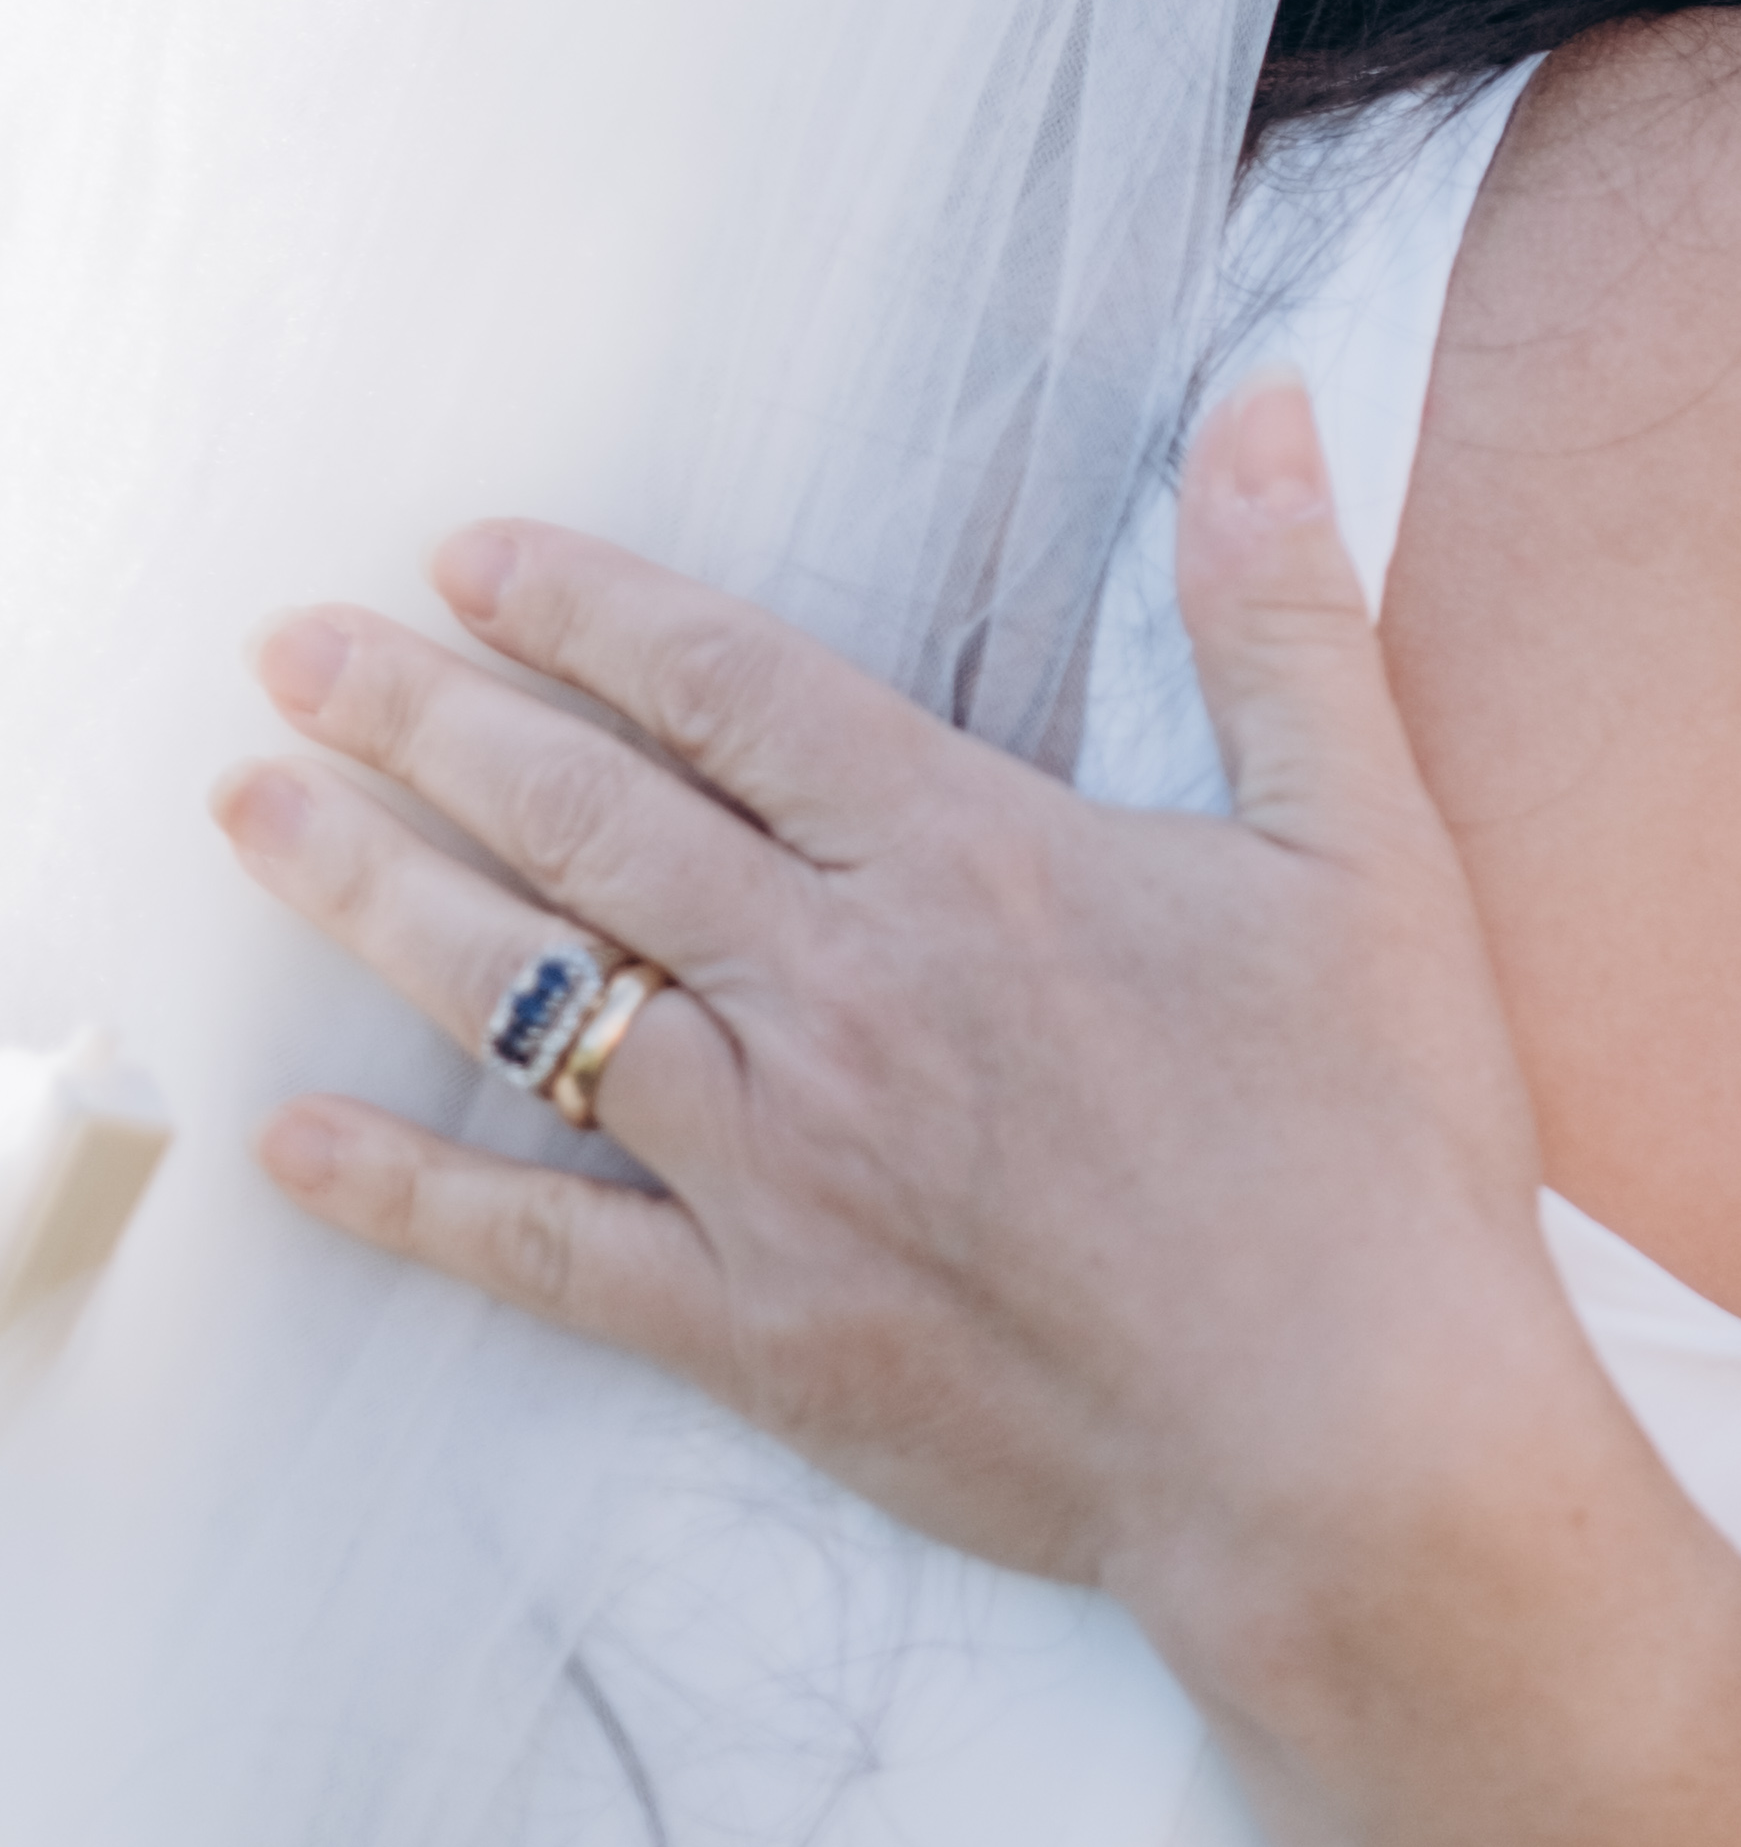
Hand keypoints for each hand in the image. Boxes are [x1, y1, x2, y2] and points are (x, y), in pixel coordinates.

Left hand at [211, 386, 1585, 1688]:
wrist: (1352, 1440)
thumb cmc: (1376, 1148)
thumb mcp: (1366, 845)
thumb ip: (1282, 615)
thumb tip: (1271, 407)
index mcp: (966, 860)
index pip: (725, 690)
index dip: (585, 610)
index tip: (468, 561)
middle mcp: (836, 991)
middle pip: (581, 819)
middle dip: (418, 718)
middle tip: (292, 653)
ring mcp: (776, 1164)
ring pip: (527, 1000)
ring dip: (374, 896)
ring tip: (258, 818)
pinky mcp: (755, 1327)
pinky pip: (537, 1250)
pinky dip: (403, 1195)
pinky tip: (296, 1141)